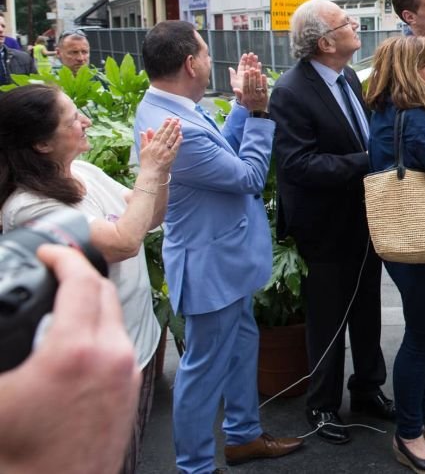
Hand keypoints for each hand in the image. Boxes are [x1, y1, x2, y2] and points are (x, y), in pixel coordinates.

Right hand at [0, 245, 139, 473]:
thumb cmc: (22, 455)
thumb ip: (1, 347)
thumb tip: (0, 333)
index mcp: (78, 350)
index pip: (80, 281)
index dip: (62, 258)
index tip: (48, 252)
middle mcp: (113, 356)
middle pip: (105, 293)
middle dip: (80, 274)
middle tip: (55, 270)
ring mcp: (126, 373)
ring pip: (116, 318)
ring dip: (91, 302)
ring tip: (63, 301)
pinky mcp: (130, 389)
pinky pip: (120, 342)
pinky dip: (100, 328)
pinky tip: (75, 337)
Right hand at [137, 117, 181, 173]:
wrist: (152, 173)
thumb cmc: (147, 162)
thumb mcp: (143, 150)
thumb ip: (144, 140)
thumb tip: (143, 131)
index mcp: (152, 144)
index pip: (159, 133)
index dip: (164, 125)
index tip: (168, 119)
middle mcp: (158, 147)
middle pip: (166, 134)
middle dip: (171, 126)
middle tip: (176, 119)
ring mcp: (165, 151)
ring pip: (171, 139)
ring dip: (175, 131)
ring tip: (179, 124)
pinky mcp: (170, 156)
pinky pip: (175, 147)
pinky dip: (178, 141)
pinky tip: (181, 135)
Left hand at [229, 53, 261, 102]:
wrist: (247, 100)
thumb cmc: (239, 93)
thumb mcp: (234, 84)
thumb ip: (233, 76)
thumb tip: (230, 68)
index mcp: (240, 75)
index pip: (241, 65)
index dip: (243, 60)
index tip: (245, 54)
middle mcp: (246, 75)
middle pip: (248, 65)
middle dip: (250, 59)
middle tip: (252, 54)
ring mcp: (251, 77)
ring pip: (253, 68)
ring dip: (254, 62)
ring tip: (256, 56)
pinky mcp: (256, 80)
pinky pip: (257, 73)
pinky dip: (259, 68)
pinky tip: (259, 63)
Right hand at [239, 68, 269, 110]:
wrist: (258, 112)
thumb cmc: (249, 104)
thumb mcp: (242, 101)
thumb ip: (238, 94)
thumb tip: (235, 88)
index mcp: (246, 96)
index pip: (245, 86)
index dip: (245, 79)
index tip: (245, 72)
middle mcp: (252, 96)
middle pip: (252, 85)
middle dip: (251, 76)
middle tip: (251, 69)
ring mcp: (259, 96)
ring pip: (258, 85)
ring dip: (258, 77)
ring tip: (257, 70)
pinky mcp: (265, 96)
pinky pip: (265, 88)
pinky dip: (264, 81)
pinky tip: (263, 75)